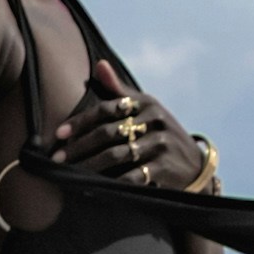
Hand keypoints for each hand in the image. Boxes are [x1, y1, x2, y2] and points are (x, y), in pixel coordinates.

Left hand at [51, 56, 206, 191]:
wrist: (194, 164)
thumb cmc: (159, 133)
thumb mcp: (145, 109)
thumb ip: (119, 90)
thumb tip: (99, 65)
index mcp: (146, 103)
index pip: (107, 109)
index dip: (80, 121)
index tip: (59, 134)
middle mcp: (155, 120)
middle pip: (108, 133)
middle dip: (79, 147)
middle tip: (58, 159)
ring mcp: (161, 144)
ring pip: (116, 155)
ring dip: (89, 166)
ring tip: (70, 175)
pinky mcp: (164, 167)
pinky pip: (131, 177)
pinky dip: (110, 184)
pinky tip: (93, 188)